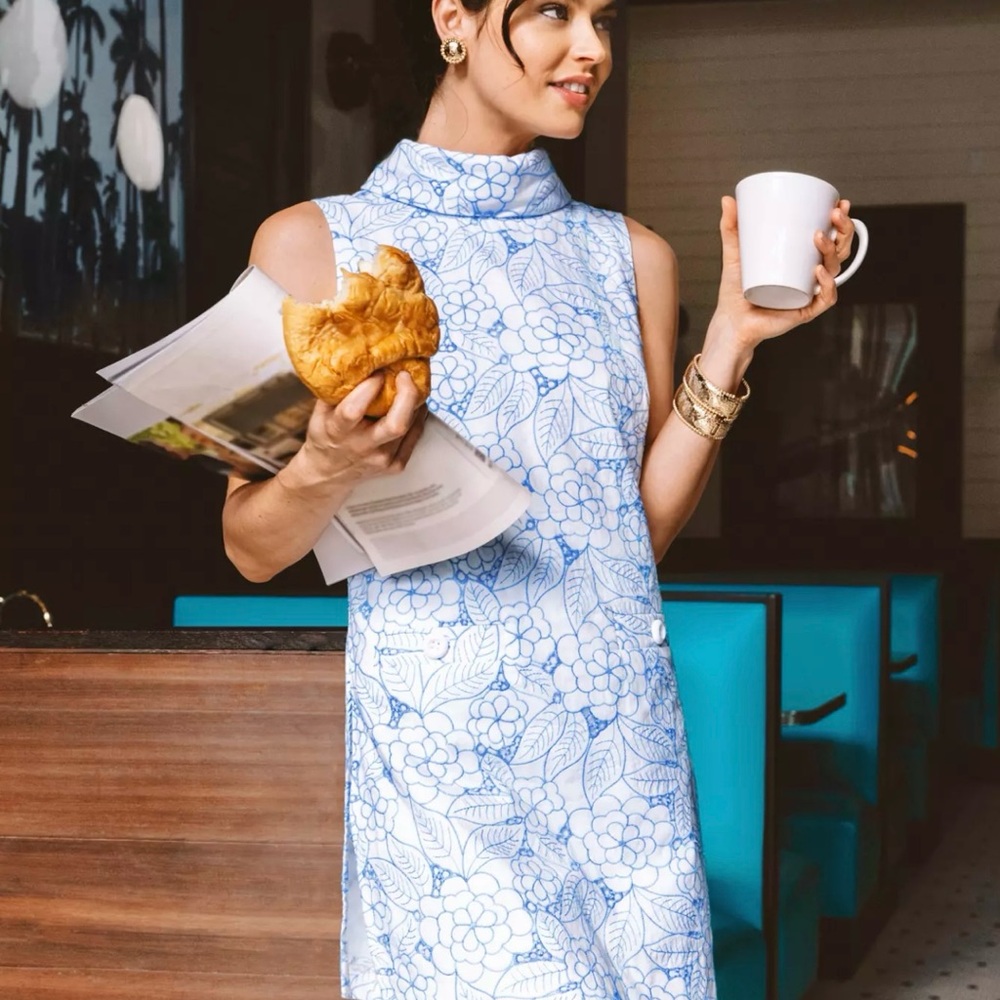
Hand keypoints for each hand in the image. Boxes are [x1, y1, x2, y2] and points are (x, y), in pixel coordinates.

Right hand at [297, 371, 427, 485]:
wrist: (328, 475)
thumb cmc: (325, 436)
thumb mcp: (320, 412)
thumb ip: (336, 390)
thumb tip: (356, 358)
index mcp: (338, 432)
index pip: (354, 410)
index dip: (369, 387)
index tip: (378, 371)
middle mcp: (363, 447)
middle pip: (396, 424)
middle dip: (407, 396)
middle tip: (405, 376)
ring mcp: (383, 459)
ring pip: (410, 427)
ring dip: (414, 402)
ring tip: (410, 385)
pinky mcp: (396, 466)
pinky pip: (415, 436)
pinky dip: (416, 417)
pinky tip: (412, 405)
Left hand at [708, 196, 856, 352]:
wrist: (730, 321)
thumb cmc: (735, 289)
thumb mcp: (735, 253)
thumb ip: (732, 227)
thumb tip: (727, 199)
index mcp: (802, 260)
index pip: (831, 237)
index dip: (841, 222)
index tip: (839, 203)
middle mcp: (810, 276)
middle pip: (840, 251)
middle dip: (844, 231)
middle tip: (834, 215)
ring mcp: (809, 293)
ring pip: (834, 270)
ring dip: (833, 251)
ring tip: (818, 237)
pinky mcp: (804, 311)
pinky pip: (825, 299)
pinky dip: (826, 284)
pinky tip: (818, 271)